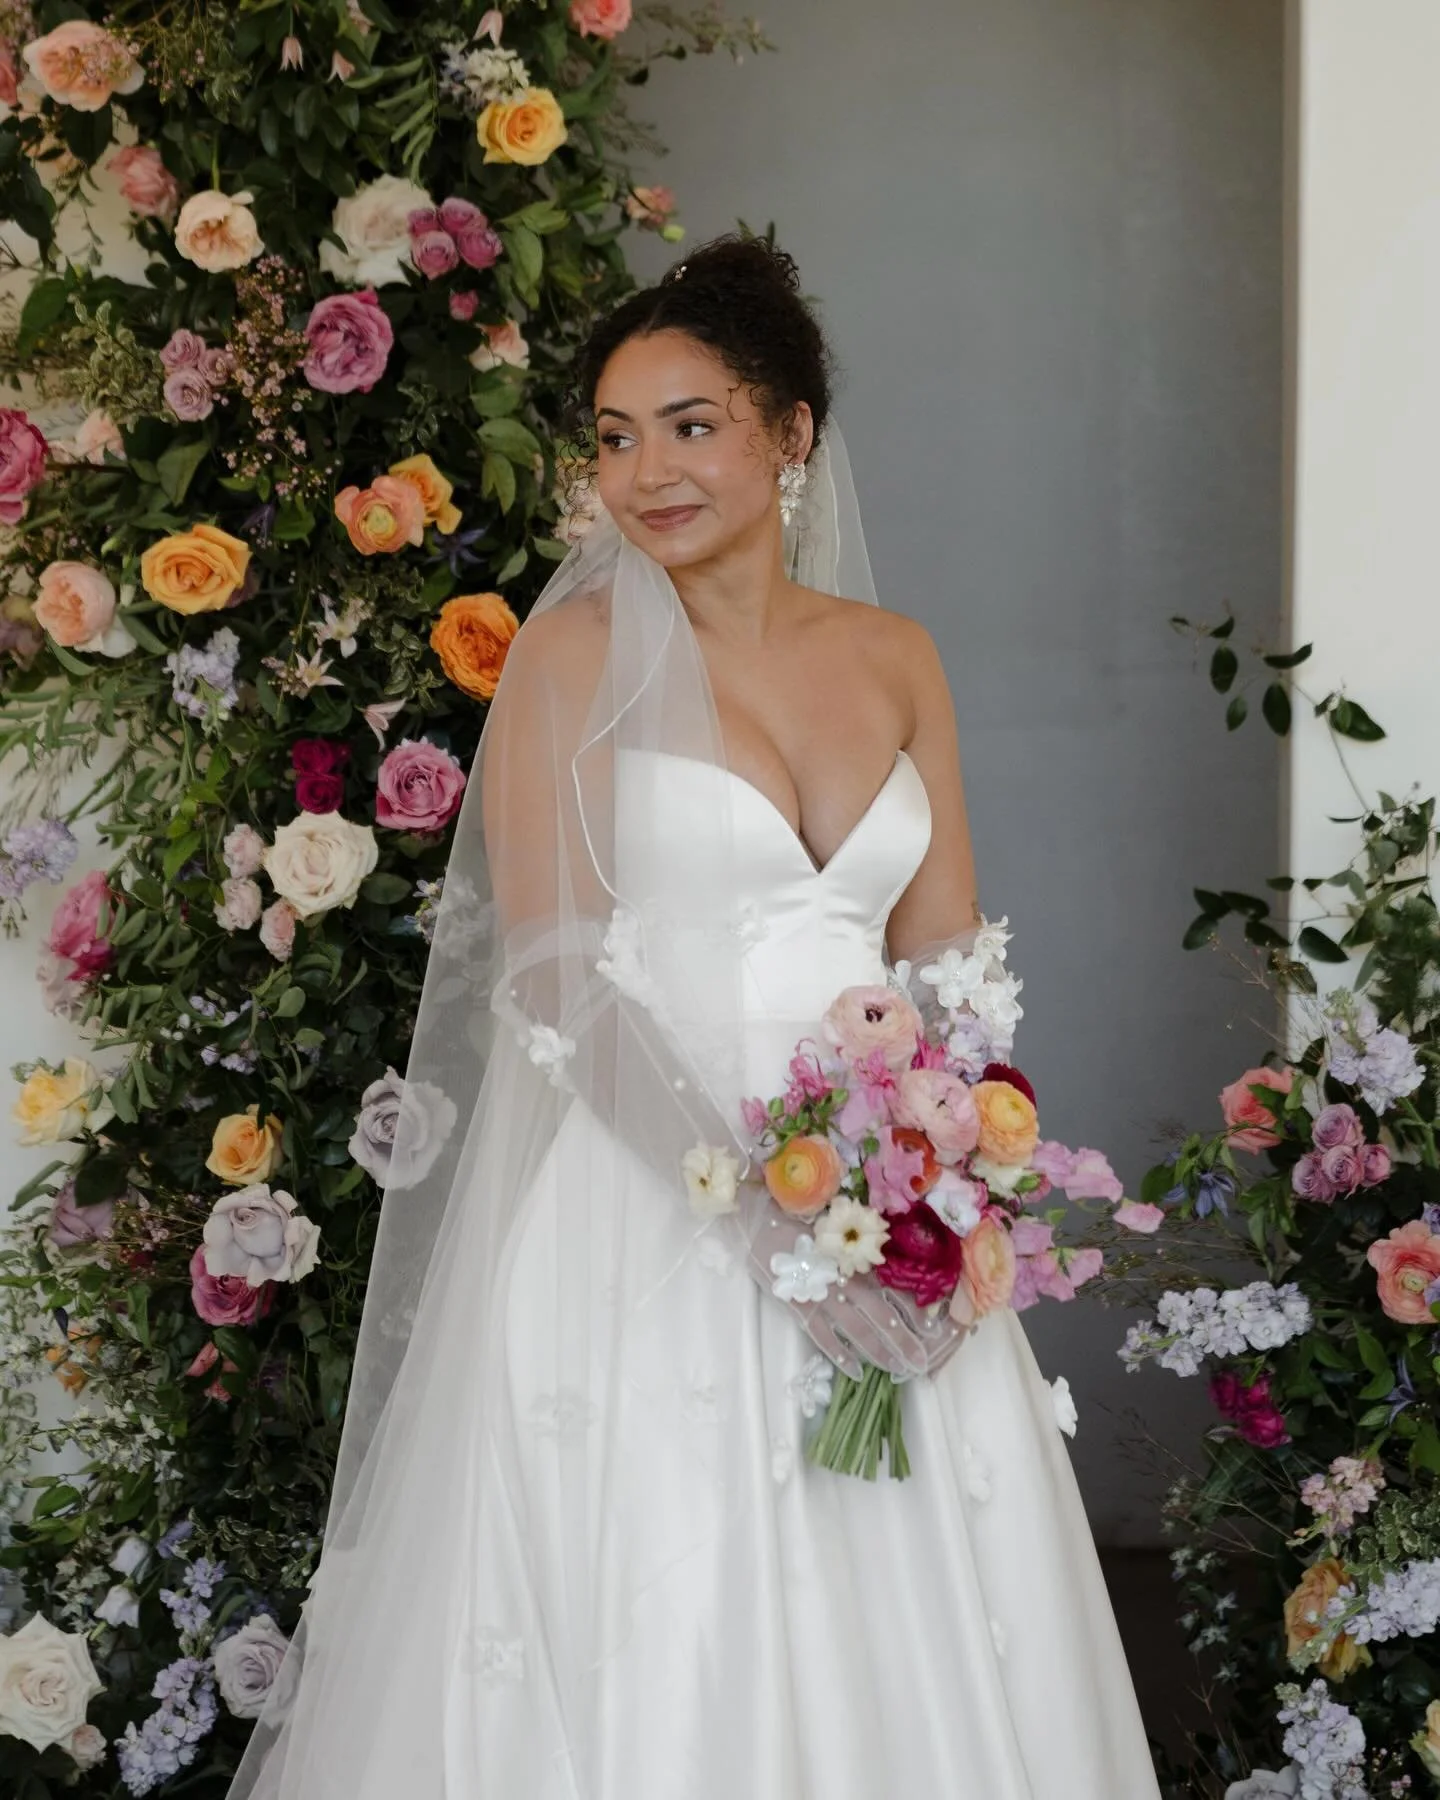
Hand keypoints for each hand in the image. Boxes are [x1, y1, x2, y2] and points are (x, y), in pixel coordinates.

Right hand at [735, 1181, 972, 1381]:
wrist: (757, 1215)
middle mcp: (845, 1280)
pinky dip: (840, 1355)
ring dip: (879, 1354)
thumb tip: (889, 1264)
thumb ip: (860, 1246)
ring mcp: (822, 1296)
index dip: (915, 1312)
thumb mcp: (837, 1226)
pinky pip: (823, 1337)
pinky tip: (855, 1372)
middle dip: (905, 1343)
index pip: (895, 1291)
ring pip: (858, 1333)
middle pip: (883, 1318)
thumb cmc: (800, 1213)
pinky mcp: (799, 1306)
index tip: (935, 1330)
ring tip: (898, 1371)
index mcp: (857, 1258)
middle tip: (922, 1364)